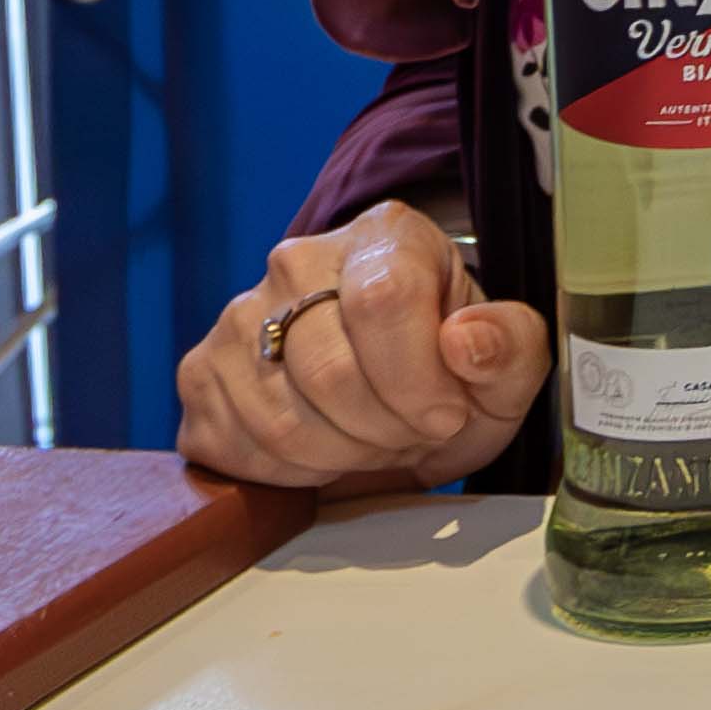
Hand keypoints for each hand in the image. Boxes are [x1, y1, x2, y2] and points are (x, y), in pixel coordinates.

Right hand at [174, 208, 545, 496]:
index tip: (445, 413)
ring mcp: (236, 318)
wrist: (397, 389)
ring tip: (369, 438)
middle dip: (382, 430)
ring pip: (279, 420)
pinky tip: (323, 451)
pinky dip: (288, 472)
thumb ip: (510, 346)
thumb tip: (467, 342)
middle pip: (326, 370)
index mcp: (382, 237)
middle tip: (407, 433)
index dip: (418, 380)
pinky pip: (235, 446)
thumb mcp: (506, 366)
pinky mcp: (200, 375)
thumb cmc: (451, 372)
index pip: (382, 302)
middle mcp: (296, 262)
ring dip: (340, 456)